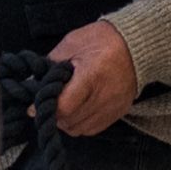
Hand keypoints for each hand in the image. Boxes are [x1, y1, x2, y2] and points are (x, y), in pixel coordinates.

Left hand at [46, 20, 138, 136]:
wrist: (138, 44)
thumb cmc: (103, 39)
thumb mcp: (73, 43)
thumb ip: (51, 64)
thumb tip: (32, 83)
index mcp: (92, 76)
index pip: (64, 106)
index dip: (46, 107)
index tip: (35, 105)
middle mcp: (104, 96)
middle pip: (69, 120)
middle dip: (54, 114)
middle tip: (49, 103)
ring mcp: (112, 107)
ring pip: (78, 129)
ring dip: (66, 121)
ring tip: (63, 106)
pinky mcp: (118, 112)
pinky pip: (92, 129)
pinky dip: (80, 123)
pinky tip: (78, 109)